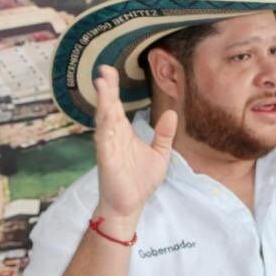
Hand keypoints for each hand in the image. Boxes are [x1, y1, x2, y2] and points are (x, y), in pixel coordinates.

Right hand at [93, 65, 176, 228]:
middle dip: (106, 89)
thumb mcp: (160, 154)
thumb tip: (172, 113)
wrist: (131, 205)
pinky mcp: (107, 159)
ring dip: (103, 102)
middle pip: (108, 107)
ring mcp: (108, 146)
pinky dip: (105, 126)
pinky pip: (104, 140)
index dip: (113, 88)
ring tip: (102, 85)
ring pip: (104, 120)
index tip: (109, 70)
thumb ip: (164, 135)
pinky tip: (107, 113)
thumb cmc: (141, 180)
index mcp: (123, 132)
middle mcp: (113, 135)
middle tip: (103, 70)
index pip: (117, 105)